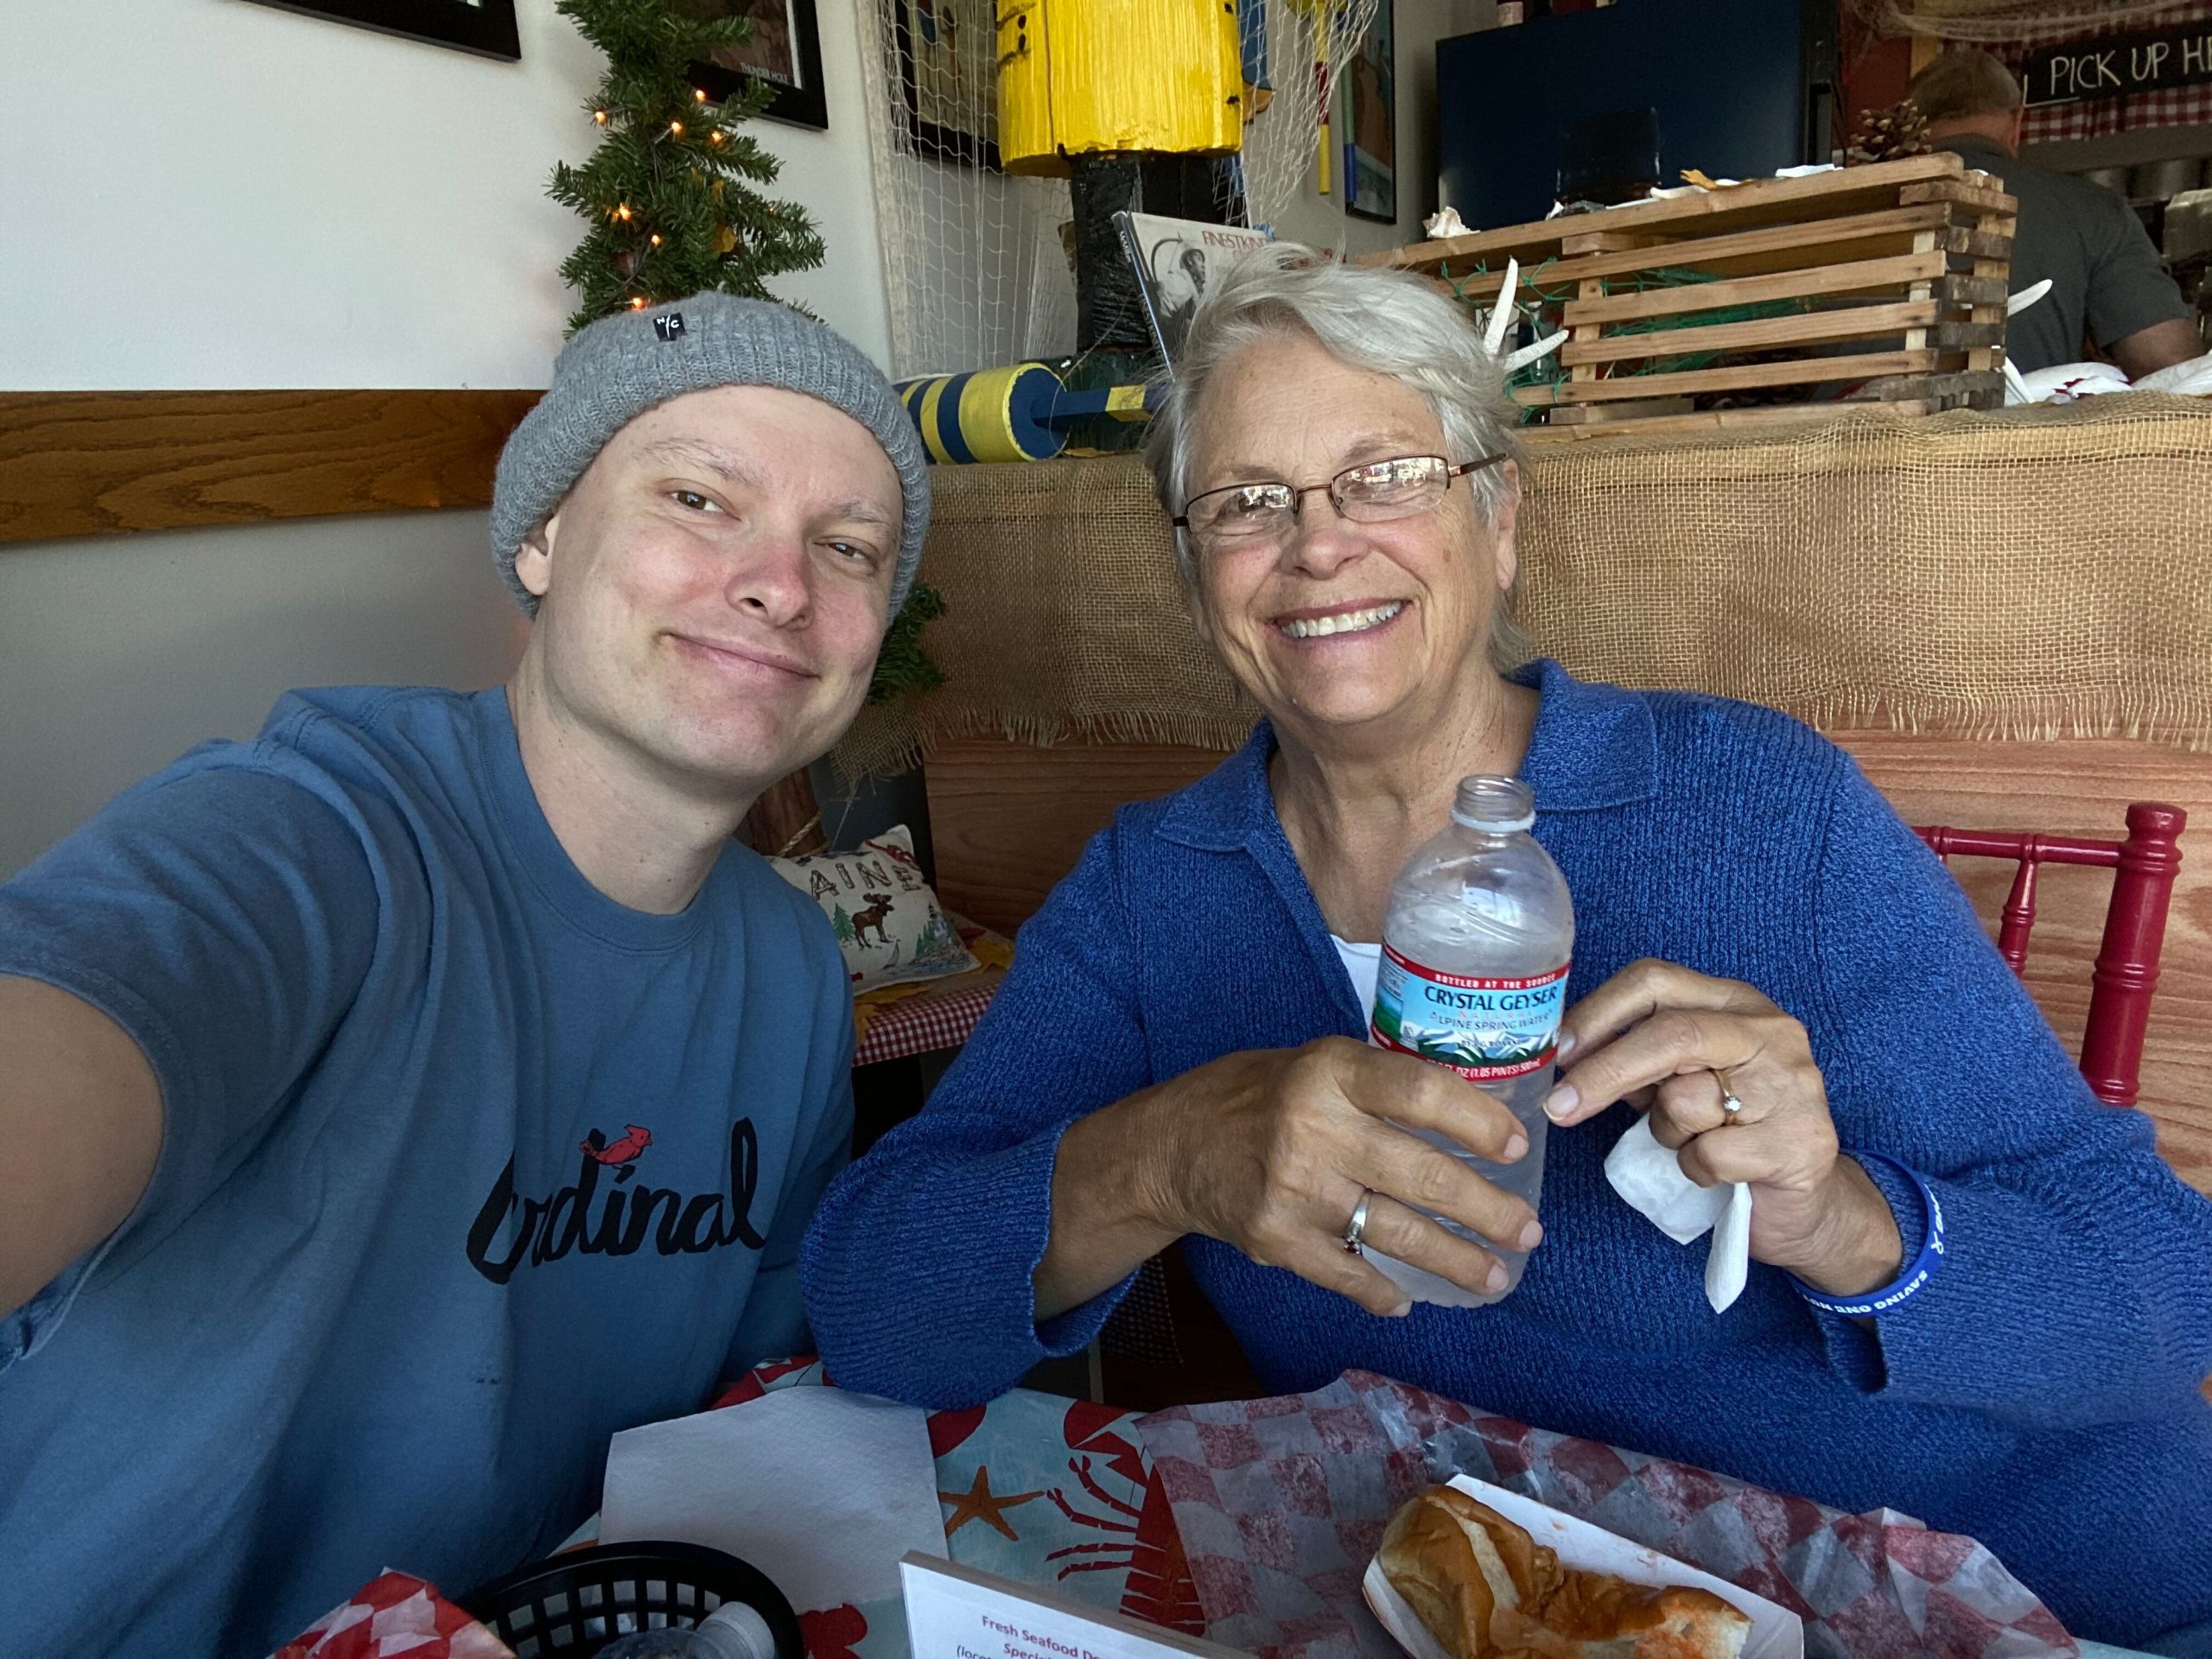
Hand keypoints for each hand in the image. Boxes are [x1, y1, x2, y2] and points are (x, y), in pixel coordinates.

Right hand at [1140, 1037, 1544, 1316]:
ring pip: (1398, 1234)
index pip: (1422, 1092)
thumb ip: (1379, 1085)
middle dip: (1488, 1210)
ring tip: (1495, 1276)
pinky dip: (1384, 1293)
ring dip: (1457, 1262)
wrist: (1169, 1147)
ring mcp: (1296, 1191)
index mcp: (1330, 1072)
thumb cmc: (1255, 1097)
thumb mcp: (1315, 1063)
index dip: (1479, 1121)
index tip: (1517, 1147)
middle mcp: (1315, 1129)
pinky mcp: (1277, 1240)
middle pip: (1423, 1174)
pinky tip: (1409, 1298)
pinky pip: (1349, 1276)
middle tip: (1528, 1229)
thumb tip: (1471, 1113)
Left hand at [1544, 959, 1901, 1295]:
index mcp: (1735, 1002)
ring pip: (1685, 1100)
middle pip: (1669, 1033)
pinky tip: (1722, 1172)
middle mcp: (1770, 1031)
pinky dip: (1695, 1170)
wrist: (1808, 1204)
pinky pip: (1708, 1154)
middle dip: (1605, 1071)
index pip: (1654, 980)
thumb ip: (1639, 1058)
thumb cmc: (1732, 1132)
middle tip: (1559, 1107)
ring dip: (1667, 1133)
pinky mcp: (1799, 1143)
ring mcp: (1792, 1085)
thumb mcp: (1681, 1080)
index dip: (1597, 1013)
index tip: (1557, 1050)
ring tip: (1697, 1141)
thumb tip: (1566, 1053)